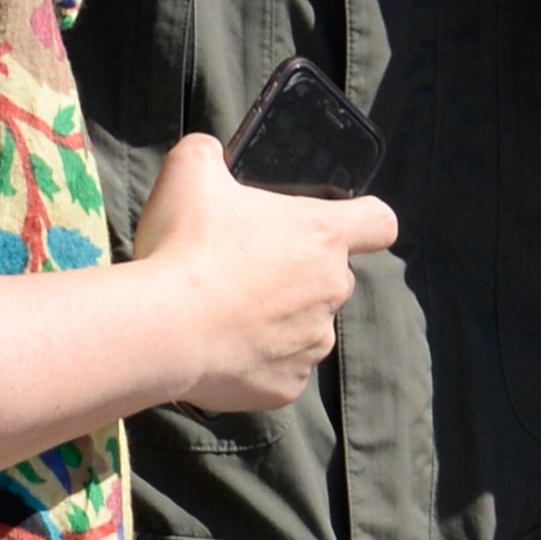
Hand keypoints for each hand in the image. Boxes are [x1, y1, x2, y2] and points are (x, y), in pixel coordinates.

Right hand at [127, 132, 396, 412]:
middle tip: (243, 267)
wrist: (161, 329)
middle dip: (297, 272)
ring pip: (307, 325)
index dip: (362, 219)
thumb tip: (211, 155)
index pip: (379, 222)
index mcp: (322, 234)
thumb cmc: (184, 245)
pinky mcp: (288, 386)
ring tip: (224, 311)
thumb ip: (210, 153)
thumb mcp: (190, 170)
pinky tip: (219, 347)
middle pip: (331, 275)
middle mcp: (331, 289)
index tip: (334, 224)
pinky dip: (256, 360)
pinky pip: (280, 368)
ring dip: (278, 318)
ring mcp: (313, 342)